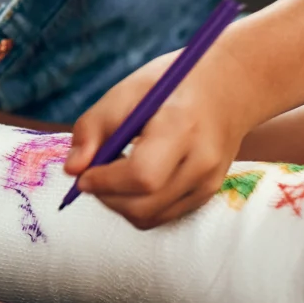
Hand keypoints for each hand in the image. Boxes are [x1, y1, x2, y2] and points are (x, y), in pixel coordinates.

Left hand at [63, 51, 249, 229]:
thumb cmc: (173, 84)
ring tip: (114, 174)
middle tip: (92, 175)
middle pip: (143, 206)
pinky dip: (139, 205)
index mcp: (182, 128)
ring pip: (150, 218)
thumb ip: (94, 128)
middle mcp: (201, 162)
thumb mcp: (128, 91)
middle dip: (107, 197)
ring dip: (120, 204)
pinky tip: (134, 179)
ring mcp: (209, 183)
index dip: (105, 182)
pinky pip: (163, 215)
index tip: (83, 175)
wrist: (230, 87)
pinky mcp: (208, 194)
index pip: (142, 176)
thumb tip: (72, 171)